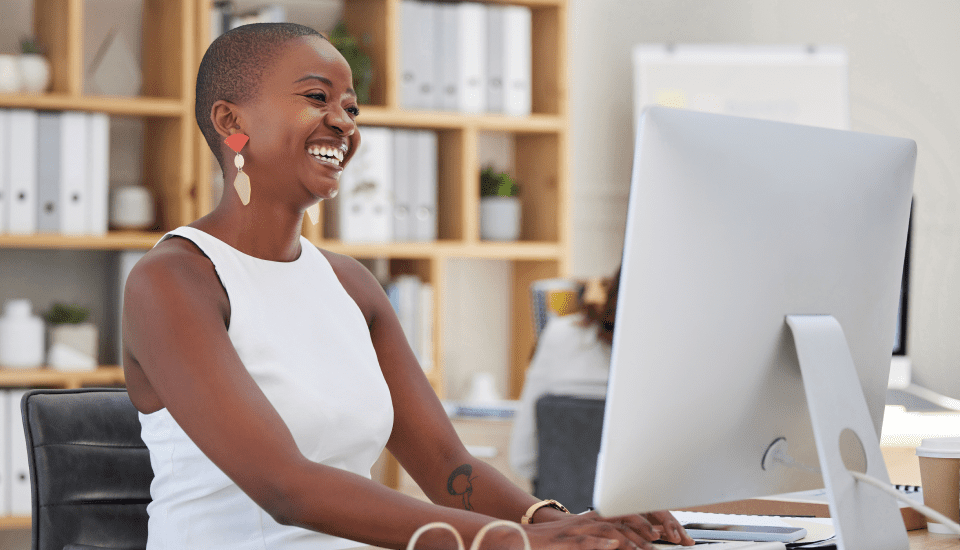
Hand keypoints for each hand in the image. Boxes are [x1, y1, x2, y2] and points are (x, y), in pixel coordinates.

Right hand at [510, 510, 693, 549]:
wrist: (526, 539)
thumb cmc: (557, 543)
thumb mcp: (587, 540)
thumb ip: (608, 541)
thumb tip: (627, 545)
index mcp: (598, 519)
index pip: (628, 516)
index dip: (649, 522)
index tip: (667, 534)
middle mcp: (591, 520)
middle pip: (624, 520)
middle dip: (647, 529)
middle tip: (664, 539)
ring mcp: (580, 529)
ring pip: (610, 530)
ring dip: (631, 539)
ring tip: (647, 547)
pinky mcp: (569, 540)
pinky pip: (588, 540)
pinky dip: (602, 543)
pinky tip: (614, 546)